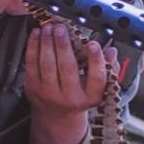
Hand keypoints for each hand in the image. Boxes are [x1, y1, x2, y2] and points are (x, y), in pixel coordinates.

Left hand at [24, 24, 117, 143]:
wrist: (56, 116)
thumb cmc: (79, 95)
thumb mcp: (97, 88)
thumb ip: (107, 69)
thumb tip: (112, 51)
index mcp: (91, 96)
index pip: (97, 78)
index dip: (96, 60)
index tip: (93, 44)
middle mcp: (70, 97)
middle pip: (67, 68)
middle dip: (63, 45)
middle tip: (61, 28)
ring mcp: (49, 93)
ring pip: (47, 64)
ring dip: (47, 42)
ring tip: (49, 28)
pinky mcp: (33, 88)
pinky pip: (31, 63)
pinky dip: (33, 46)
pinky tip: (37, 34)